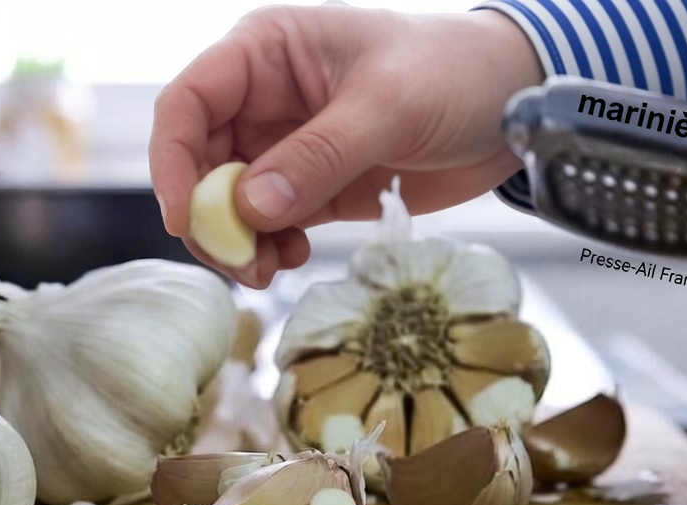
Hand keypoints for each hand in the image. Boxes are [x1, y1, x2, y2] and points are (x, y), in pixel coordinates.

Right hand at [148, 5, 542, 287]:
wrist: (514, 108)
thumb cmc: (455, 74)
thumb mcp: (388, 106)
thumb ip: (319, 154)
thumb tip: (251, 208)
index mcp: (267, 52)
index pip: (189, 101)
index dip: (172, 159)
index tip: (185, 216)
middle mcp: (264, 99)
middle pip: (199, 162)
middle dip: (208, 216)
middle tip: (237, 261)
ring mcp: (286, 147)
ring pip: (228, 203)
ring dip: (236, 242)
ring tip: (266, 269)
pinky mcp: (312, 188)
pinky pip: (267, 225)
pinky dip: (267, 249)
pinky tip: (288, 260)